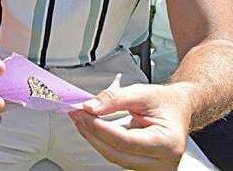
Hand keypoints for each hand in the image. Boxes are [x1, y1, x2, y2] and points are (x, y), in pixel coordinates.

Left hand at [70, 83, 192, 169]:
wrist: (178, 108)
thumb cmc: (165, 102)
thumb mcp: (142, 92)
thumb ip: (114, 98)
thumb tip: (90, 107)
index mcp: (168, 143)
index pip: (125, 141)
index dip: (99, 127)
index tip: (82, 113)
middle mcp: (162, 162)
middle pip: (117, 153)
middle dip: (92, 133)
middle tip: (76, 114)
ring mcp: (152, 167)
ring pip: (114, 156)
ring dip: (94, 137)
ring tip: (81, 117)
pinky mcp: (142, 165)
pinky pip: (116, 155)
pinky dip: (102, 140)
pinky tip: (92, 127)